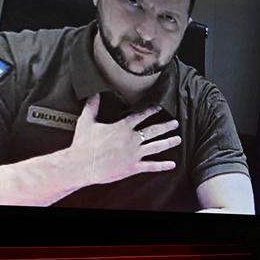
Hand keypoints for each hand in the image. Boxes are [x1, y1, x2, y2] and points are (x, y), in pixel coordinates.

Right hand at [67, 94, 181, 185]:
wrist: (82, 165)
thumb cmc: (83, 144)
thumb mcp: (86, 121)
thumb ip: (92, 106)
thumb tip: (95, 93)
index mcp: (122, 127)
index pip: (140, 115)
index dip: (151, 110)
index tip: (160, 107)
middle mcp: (132, 138)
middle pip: (153, 130)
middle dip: (166, 126)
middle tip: (176, 123)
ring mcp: (134, 153)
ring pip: (156, 146)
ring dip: (168, 142)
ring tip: (178, 139)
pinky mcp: (133, 167)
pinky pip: (151, 166)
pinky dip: (162, 166)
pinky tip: (172, 165)